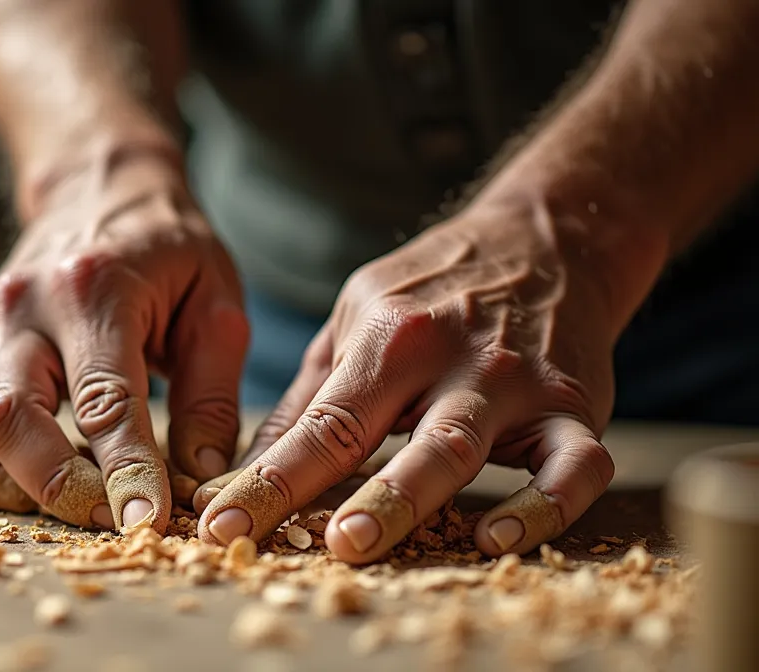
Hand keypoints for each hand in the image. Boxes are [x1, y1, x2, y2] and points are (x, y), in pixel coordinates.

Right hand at [0, 154, 247, 531]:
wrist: (98, 186)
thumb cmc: (168, 250)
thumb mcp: (217, 303)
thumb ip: (211, 392)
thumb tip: (201, 478)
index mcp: (95, 287)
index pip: (104, 399)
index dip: (124, 470)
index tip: (146, 522)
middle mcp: (23, 305)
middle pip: (9, 417)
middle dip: (56, 486)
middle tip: (107, 520)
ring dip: (2, 481)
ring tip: (61, 505)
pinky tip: (21, 478)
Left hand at [195, 201, 617, 561]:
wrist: (545, 242)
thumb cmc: (431, 296)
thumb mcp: (356, 322)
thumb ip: (308, 402)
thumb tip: (241, 473)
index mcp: (388, 337)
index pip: (322, 422)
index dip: (270, 480)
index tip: (222, 526)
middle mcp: (451, 358)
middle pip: (401, 438)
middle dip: (359, 496)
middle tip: (320, 546)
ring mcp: (518, 383)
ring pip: (467, 448)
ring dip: (418, 499)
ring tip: (377, 546)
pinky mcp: (577, 407)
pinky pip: (576, 466)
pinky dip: (547, 506)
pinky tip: (502, 540)